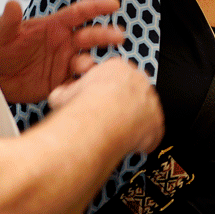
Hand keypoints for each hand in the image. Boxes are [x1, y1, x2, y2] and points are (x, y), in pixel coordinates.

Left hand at [0, 0, 123, 102]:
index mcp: (55, 25)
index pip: (80, 13)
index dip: (97, 7)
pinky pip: (78, 83)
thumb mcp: (2, 34)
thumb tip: (12, 3)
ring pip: (88, 60)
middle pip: (91, 36)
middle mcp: (65, 42)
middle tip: (118, 37)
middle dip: (106, 35)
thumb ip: (9, 20)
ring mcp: (66, 62)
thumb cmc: (0, 50)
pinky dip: (83, 84)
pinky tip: (81, 86)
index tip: (114, 4)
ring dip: (92, 62)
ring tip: (85, 66)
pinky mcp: (63, 82)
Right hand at [48, 58, 164, 153]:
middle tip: (109, 119)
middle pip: (134, 91)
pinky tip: (129, 145)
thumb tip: (57, 96)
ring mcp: (150, 101)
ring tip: (117, 134)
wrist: (99, 119)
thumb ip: (65, 93)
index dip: (108, 92)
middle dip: (124, 105)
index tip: (101, 102)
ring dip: (134, 122)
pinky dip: (144, 140)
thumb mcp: (62, 94)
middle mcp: (137, 81)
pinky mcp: (156, 122)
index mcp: (115, 68)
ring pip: (145, 111)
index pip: (117, 76)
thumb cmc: (81, 106)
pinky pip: (153, 132)